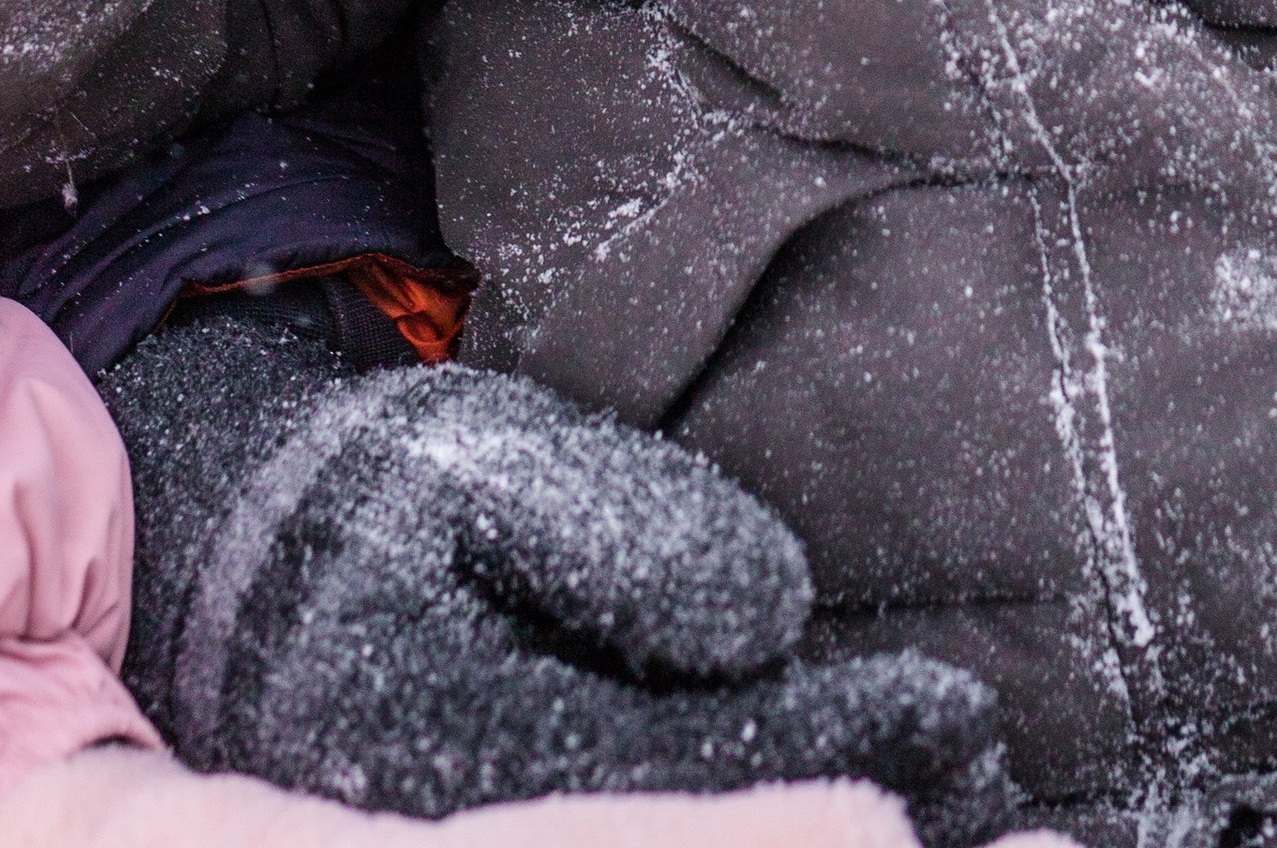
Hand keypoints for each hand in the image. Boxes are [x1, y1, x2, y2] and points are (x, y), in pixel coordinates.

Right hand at [108, 306, 1013, 840]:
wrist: (243, 569)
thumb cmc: (377, 497)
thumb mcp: (476, 465)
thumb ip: (623, 533)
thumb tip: (769, 610)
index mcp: (455, 760)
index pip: (673, 792)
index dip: (827, 765)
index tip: (953, 731)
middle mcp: (468, 830)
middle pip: (696, 839)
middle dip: (861, 831)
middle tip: (1033, 817)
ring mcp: (493, 834)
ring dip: (850, 841)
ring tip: (1007, 827)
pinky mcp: (527, 831)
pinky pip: (673, 835)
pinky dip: (791, 833)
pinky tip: (894, 827)